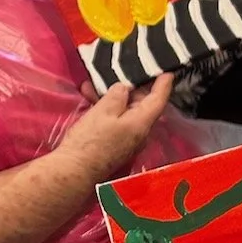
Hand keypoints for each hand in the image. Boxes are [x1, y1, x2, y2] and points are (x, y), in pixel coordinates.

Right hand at [58, 76, 174, 184]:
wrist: (74, 173)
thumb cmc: (89, 141)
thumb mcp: (103, 112)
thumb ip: (117, 96)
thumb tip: (124, 88)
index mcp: (141, 123)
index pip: (158, 100)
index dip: (163, 84)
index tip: (167, 71)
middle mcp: (139, 133)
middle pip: (142, 104)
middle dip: (133, 86)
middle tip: (123, 70)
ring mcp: (128, 140)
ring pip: (126, 111)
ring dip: (114, 97)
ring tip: (95, 84)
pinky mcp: (115, 145)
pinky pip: (117, 121)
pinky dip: (106, 108)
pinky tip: (90, 99)